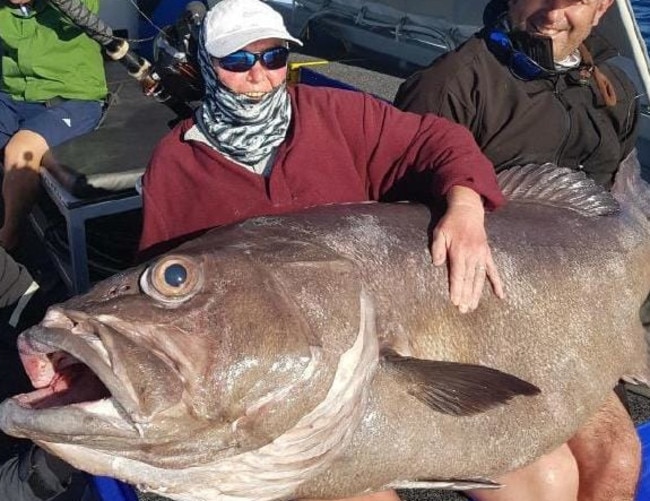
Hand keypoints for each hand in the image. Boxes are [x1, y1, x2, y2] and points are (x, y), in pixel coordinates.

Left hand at [431, 186, 503, 312]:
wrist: (468, 210)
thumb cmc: (450, 223)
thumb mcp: (439, 232)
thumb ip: (437, 248)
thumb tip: (436, 264)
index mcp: (459, 251)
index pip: (457, 274)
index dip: (456, 289)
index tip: (455, 301)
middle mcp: (472, 255)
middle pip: (469, 280)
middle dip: (466, 296)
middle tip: (463, 310)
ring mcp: (481, 255)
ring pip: (480, 278)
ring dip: (477, 294)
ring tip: (473, 307)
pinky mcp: (487, 254)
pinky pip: (493, 271)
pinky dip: (497, 283)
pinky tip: (500, 296)